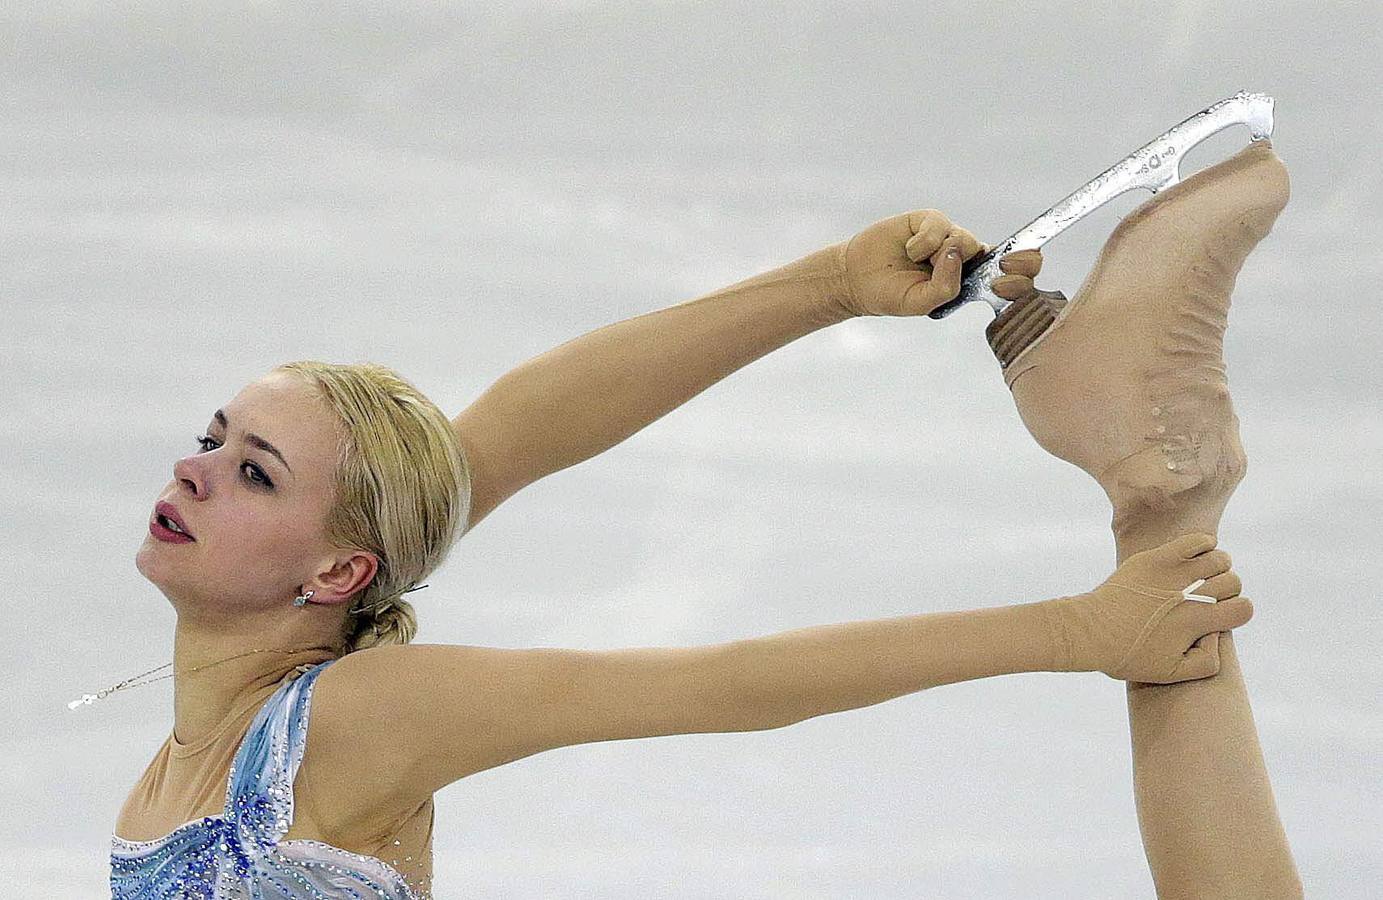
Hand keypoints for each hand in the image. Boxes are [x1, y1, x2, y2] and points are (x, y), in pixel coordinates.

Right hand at [836, 209, 1043, 316]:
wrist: (857, 277)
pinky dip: (925, 240)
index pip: (1008, 276)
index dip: (1022, 273)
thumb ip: (944, 287)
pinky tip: (910, 249)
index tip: (1011, 281)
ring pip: (964, 240)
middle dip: (1008, 260)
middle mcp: (965, 258)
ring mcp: (949, 237)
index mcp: (970, 281)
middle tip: (996, 270)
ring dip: (940, 254)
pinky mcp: (930, 220)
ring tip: (917, 262)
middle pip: (999, 253)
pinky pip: (940, 225)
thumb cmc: (890, 294)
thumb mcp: (920, 303)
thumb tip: (955, 254)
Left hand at [1044, 533, 1254, 683]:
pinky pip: (1195, 540)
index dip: (1239, 613)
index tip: (1222, 616)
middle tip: (1209, 597)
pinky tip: (1195, 557)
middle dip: (1229, 590)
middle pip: (1233, 581)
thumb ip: (1207, 662)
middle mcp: (1188, 594)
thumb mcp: (1171, 673)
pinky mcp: (1155, 558)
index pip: (1245, 609)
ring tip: (1204, 576)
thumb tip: (1218, 635)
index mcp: (1196, 622)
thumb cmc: (1129, 655)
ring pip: (1219, 558)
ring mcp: (1172, 572)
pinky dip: (1204, 544)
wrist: (1089, 631)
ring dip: (1219, 567)